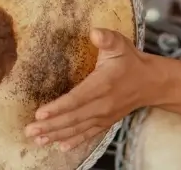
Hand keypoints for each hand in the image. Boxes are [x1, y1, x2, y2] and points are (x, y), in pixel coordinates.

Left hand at [24, 29, 161, 152]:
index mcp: (103, 84)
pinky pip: (88, 135)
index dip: (58, 108)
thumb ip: (107, 38)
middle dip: (50, 126)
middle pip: (73, 118)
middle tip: (30, 131)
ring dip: (57, 135)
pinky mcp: (106, 122)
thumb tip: (95, 33)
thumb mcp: (119, 43)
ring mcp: (104, 116)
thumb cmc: (130, 60)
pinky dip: (74, 141)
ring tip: (38, 140)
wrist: (150, 83)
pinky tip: (60, 147)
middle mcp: (103, 104)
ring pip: (78, 129)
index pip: (77, 99)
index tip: (40, 114)